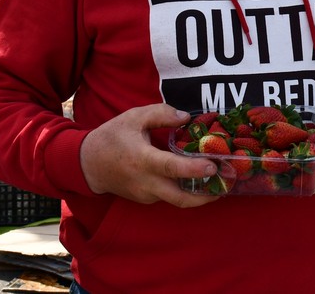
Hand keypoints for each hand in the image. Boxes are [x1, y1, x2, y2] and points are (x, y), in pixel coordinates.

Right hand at [79, 103, 220, 207]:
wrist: (88, 164)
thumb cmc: (112, 137)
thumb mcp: (134, 117)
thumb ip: (162, 114)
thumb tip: (187, 118)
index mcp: (143, 160)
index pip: (172, 168)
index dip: (194, 169)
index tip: (213, 166)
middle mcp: (145, 182)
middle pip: (180, 198)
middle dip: (206, 196)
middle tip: (226, 184)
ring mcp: (145, 194)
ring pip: (176, 200)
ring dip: (198, 195)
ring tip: (218, 183)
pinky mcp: (145, 199)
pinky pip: (168, 197)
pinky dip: (184, 191)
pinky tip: (196, 180)